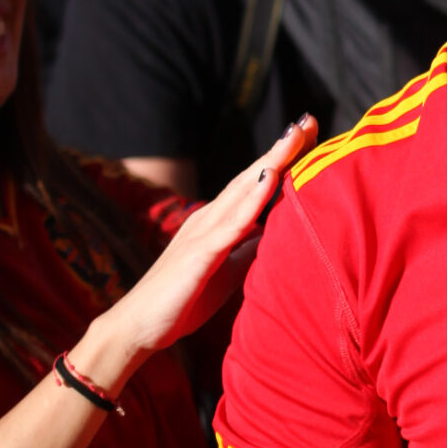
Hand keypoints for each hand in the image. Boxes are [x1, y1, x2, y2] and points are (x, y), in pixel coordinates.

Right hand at [106, 115, 317, 359]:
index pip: (255, 184)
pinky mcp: (198, 254)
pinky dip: (252, 200)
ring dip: (271, 162)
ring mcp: (202, 233)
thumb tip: (274, 235)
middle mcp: (209, 219)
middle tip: (309, 120)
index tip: (308, 135)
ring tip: (295, 137)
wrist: (137, 327)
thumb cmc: (182, 300)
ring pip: (242, 191)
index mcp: (217, 222)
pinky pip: (231, 224)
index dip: (282, 160)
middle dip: (282, 149)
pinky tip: (270, 180)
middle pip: (252, 176)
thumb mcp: (227, 271)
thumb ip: (247, 250)